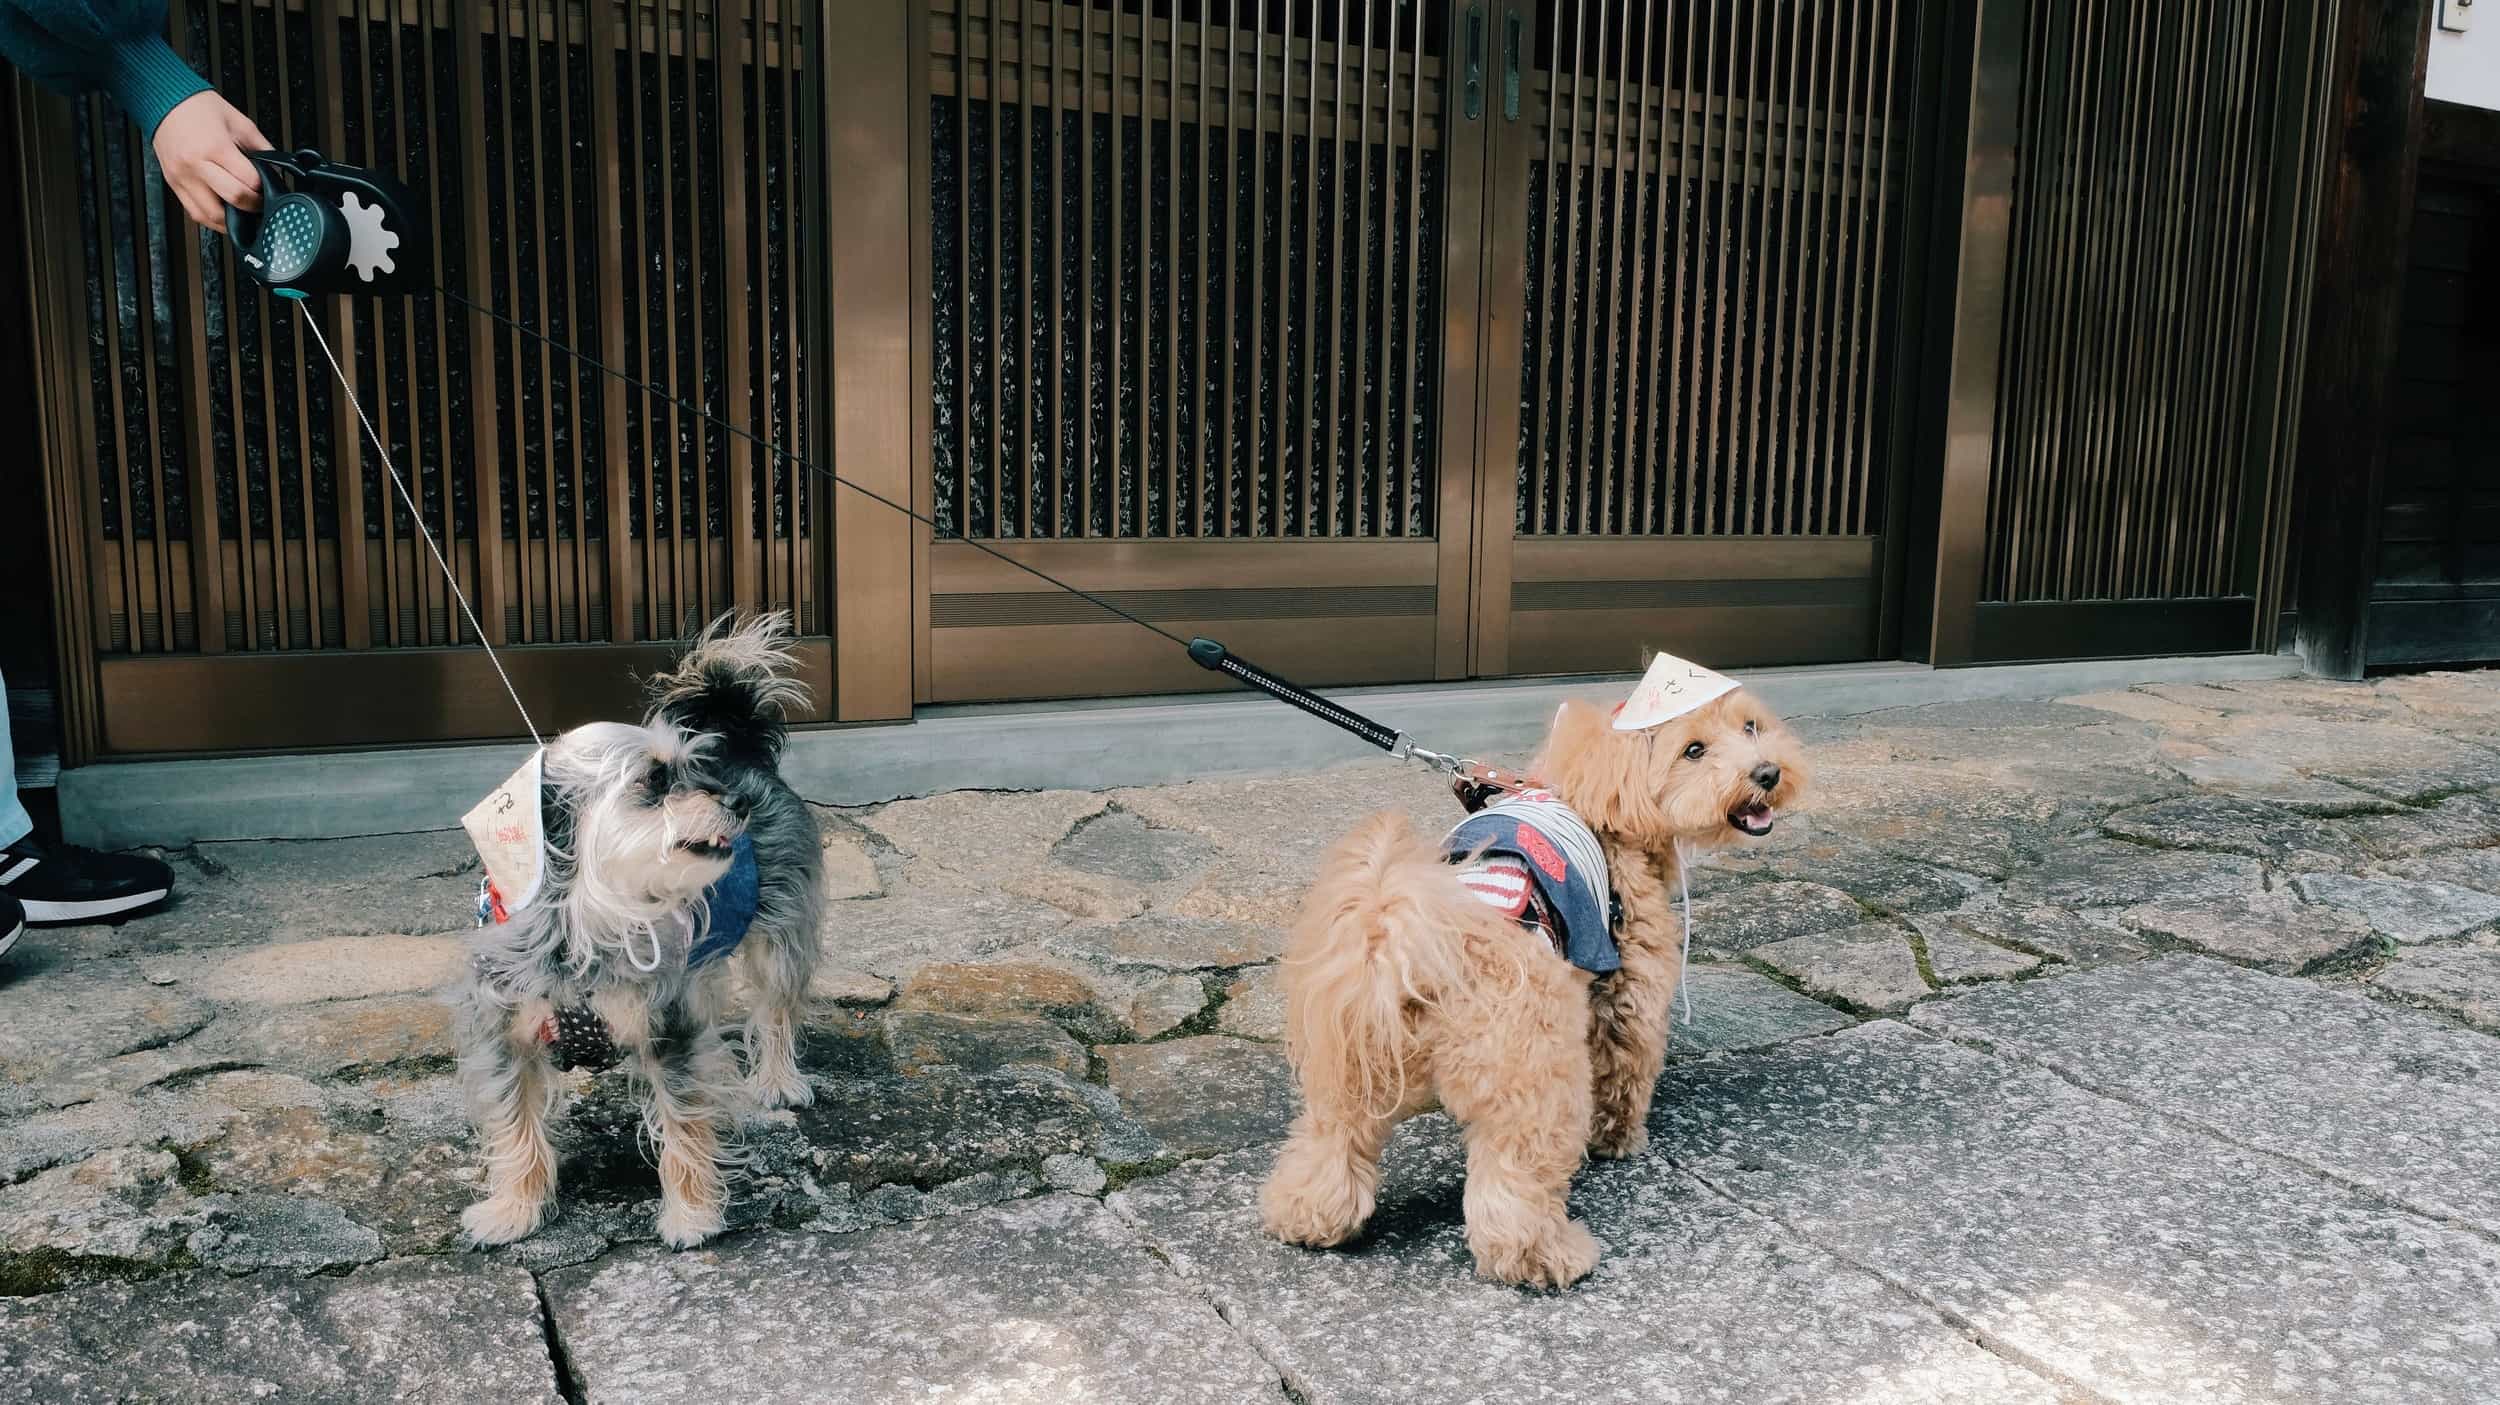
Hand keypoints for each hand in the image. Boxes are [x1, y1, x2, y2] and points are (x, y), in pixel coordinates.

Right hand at [152, 90, 270, 228]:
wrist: (164, 101)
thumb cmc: (199, 108)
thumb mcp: (240, 122)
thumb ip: (262, 147)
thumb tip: (275, 169)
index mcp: (215, 148)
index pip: (249, 181)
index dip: (265, 188)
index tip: (270, 188)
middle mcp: (196, 165)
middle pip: (234, 199)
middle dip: (254, 205)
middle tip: (261, 202)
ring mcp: (182, 177)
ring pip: (212, 215)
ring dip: (233, 220)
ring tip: (245, 212)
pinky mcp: (173, 184)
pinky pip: (195, 213)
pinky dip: (213, 219)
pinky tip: (225, 214)